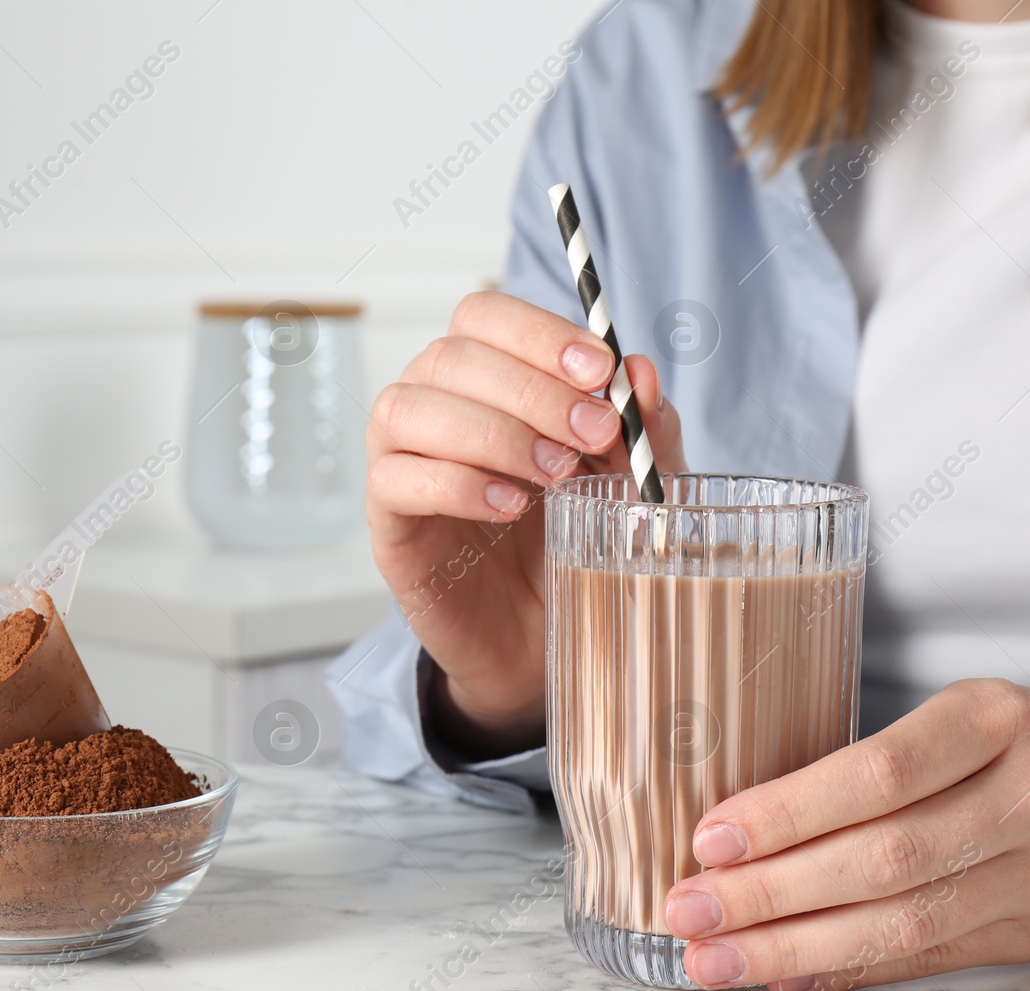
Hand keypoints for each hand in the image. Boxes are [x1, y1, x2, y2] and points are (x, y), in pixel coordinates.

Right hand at [365, 291, 685, 757]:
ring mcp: (400, 462)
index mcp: (483, 377)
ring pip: (407, 408)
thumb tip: (641, 371)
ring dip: (491, 432)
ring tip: (554, 473)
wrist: (545, 635)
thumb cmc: (575, 539)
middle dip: (531, 390)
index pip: (483, 315)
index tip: (598, 372)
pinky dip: (455, 484)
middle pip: (450, 356)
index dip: (538, 333)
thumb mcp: (630, 480)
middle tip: (594, 435)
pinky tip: (509, 505)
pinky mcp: (389, 524)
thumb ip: (640, 428)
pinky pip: (393, 480)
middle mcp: (432, 406)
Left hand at [662, 679, 1029, 990]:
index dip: (790, 811)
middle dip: (773, 892)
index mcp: (996, 718)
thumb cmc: (1024, 739)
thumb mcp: (964, 714)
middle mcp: (1028, 796)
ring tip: (717, 957)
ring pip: (906, 922)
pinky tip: (787, 975)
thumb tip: (744, 830)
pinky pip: (932, 959)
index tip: (712, 838)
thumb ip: (874, 766)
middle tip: (690, 908)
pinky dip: (852, 971)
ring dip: (798, 946)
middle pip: (884, 858)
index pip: (878, 772)